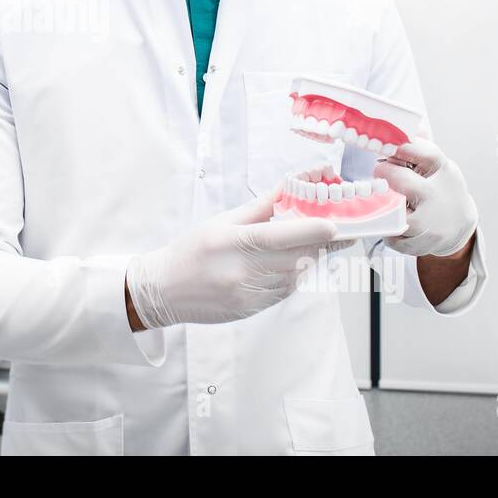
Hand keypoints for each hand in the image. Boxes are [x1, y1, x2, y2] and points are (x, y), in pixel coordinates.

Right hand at [125, 194, 338, 329]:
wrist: (164, 290)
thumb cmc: (191, 251)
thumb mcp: (220, 222)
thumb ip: (258, 208)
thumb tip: (288, 188)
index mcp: (232, 242)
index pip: (280, 236)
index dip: (312, 230)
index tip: (333, 224)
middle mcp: (241, 271)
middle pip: (296, 257)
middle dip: (318, 243)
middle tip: (332, 230)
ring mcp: (248, 294)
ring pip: (295, 276)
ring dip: (308, 259)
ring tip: (310, 244)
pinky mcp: (252, 309)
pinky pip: (286, 291)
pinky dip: (295, 275)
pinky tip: (290, 264)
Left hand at [374, 137, 477, 256]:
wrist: (460, 225)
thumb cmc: (441, 188)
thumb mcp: (437, 165)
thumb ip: (420, 147)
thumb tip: (411, 123)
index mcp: (442, 171)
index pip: (425, 153)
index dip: (403, 146)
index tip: (386, 142)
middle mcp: (436, 195)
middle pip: (403, 181)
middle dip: (385, 174)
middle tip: (379, 171)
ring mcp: (429, 220)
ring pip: (393, 210)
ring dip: (383, 204)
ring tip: (385, 198)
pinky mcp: (421, 240)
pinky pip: (391, 233)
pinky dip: (387, 228)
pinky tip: (391, 220)